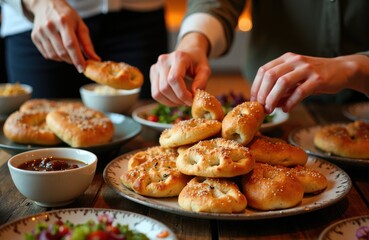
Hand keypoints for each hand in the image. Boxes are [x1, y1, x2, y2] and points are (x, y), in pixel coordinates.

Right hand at [24, 0, 99, 71]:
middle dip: (72, 60)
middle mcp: (50, 26)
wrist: (46, 4)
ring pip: (54, 55)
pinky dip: (56, 57)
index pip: (70, 44)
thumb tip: (95, 59)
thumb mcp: (80, 25)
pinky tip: (60, 51)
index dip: (77, 59)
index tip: (82, 69)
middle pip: (62, 52)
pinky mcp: (35, 37)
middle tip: (78, 61)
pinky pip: (47, 55)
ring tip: (69, 54)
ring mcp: (40, 32)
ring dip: (64, 60)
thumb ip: (87, 43)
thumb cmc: (67, 16)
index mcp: (64, 22)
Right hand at [150, 32, 210, 105]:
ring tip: (181, 101)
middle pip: (165, 87)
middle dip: (177, 99)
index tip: (191, 101)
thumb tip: (194, 94)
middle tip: (188, 102)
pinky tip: (174, 98)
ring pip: (158, 92)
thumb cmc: (197, 62)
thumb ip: (202, 82)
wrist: (188, 53)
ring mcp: (156, 67)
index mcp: (178, 57)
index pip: (174, 79)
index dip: (182, 94)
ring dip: (170, 102)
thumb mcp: (205, 70)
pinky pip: (155, 93)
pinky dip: (165, 100)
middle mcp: (164, 61)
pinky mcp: (152, 74)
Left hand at [250, 52, 368, 113]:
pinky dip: (290, 102)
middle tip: (261, 107)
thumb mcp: (294, 77)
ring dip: (273, 98)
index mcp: (286, 58)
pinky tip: (286, 109)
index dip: (255, 87)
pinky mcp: (318, 79)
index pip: (264, 70)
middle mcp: (294, 60)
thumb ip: (280, 88)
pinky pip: (300, 91)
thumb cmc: (313, 76)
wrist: (341, 70)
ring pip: (282, 82)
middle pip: (270, 76)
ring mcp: (306, 68)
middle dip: (262, 93)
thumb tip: (264, 103)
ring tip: (270, 109)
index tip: (253, 101)